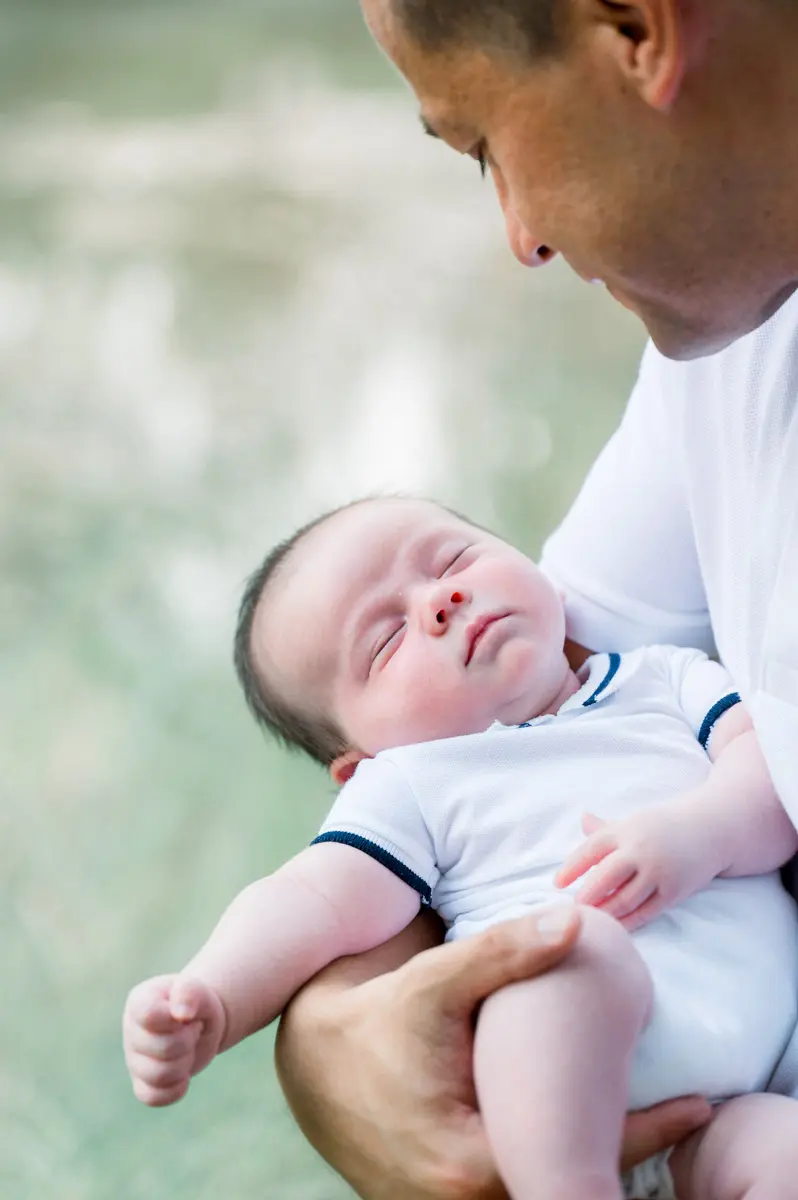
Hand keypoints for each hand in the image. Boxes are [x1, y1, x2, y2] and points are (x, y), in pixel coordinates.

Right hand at [123, 974, 226, 1106]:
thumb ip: (189, 991)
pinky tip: (183, 1073)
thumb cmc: (196, 1002)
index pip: (150, 1016)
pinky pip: (153, 1097)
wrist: (201, 1022)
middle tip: (192, 1030)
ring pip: (159, 1076)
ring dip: (184, 1064)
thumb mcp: (198, 989)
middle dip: (188, 1041)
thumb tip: (182, 1014)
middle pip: (164, 1049)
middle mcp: (131, 1031)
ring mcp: (134, 1060)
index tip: (186, 1015)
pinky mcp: (141, 1083)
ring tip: (187, 1049)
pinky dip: (175, 1088)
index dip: (175, 1020)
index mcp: (139, 1002)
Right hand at [274, 908, 711, 1198]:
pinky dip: (547, 1151)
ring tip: (634, 1110)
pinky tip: (575, 1118)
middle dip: (616, 1147)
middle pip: (564, 1180)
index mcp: (468, 1162)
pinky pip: (515, 1179)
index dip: (643, 1133)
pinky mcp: (446, 1195)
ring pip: (540, 1182)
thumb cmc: (373, 1021)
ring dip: (582, 1150)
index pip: (578, 1158)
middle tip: (678, 1108)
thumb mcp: (434, 982)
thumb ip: (501, 955)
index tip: (695, 1105)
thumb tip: (575, 923)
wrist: (310, 1060)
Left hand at [556, 806, 719, 930]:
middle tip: (573, 909)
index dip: (571, 868)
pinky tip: (615, 927)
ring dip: (605, 912)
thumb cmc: (664, 826)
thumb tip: (582, 819)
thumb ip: (606, 827)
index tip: (557, 883)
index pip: (590, 850)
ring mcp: (658, 872)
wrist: (711, 828)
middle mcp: (640, 850)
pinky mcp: (673, 891)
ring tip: (591, 920)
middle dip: (586, 896)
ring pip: (624, 899)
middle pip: (604, 878)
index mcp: (625, 830)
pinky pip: (645, 912)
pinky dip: (627, 922)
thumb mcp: (634, 822)